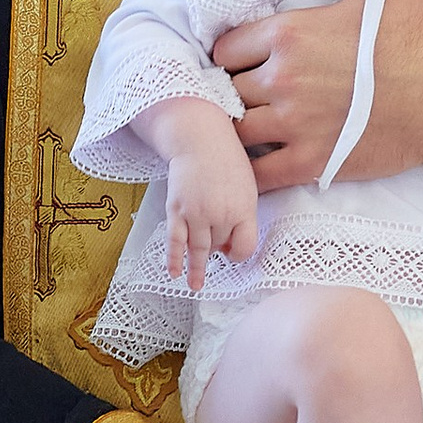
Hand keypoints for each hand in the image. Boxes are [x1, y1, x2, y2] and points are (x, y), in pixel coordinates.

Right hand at [163, 128, 259, 291]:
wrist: (199, 137)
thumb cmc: (226, 158)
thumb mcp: (247, 185)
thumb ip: (243, 214)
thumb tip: (232, 240)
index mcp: (244, 208)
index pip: (245, 247)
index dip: (239, 253)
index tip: (233, 252)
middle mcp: (221, 214)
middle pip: (219, 246)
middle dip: (217, 247)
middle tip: (214, 245)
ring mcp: (197, 213)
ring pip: (199, 249)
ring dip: (197, 269)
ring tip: (195, 285)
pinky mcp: (177, 210)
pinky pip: (175, 241)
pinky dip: (174, 259)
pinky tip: (175, 273)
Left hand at [211, 0, 422, 188]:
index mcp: (291, 34)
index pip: (224, 49)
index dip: (233, 53)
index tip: (248, 58)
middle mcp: (285, 81)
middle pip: (226, 90)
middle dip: (234, 89)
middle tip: (252, 91)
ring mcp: (297, 126)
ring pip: (235, 132)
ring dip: (239, 127)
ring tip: (256, 122)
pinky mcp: (315, 163)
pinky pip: (259, 176)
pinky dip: (251, 171)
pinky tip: (263, 159)